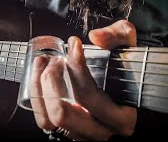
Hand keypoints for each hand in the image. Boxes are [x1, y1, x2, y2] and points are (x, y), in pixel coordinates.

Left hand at [31, 20, 136, 139]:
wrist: (129, 89)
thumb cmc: (128, 73)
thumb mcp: (130, 49)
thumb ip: (120, 36)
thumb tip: (96, 37)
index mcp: (119, 118)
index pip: (88, 97)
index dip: (76, 68)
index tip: (74, 47)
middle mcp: (98, 131)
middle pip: (62, 113)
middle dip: (52, 80)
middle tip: (55, 59)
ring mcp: (79, 133)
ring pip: (48, 120)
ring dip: (39, 88)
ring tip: (43, 63)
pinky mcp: (66, 129)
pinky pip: (43, 119)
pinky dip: (37, 97)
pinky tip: (39, 76)